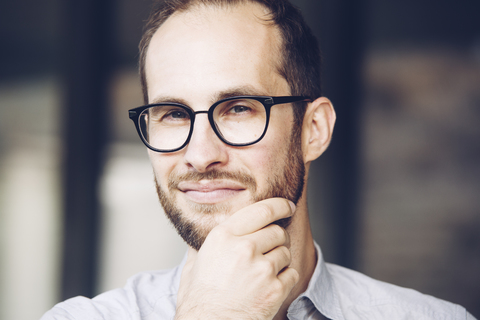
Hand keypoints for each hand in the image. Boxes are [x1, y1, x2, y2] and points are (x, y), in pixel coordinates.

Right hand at [174, 198, 298, 319]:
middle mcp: (244, 248)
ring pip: (285, 252)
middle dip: (278, 238)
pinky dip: (285, 279)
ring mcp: (262, 269)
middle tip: (271, 247)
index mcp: (224, 236)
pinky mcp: (275, 289)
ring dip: (279, 260)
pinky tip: (268, 286)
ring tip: (262, 273)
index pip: (262, 210)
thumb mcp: (193, 266)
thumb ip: (201, 248)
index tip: (287, 207)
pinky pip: (291, 274)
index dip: (280, 206)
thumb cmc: (199, 301)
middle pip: (277, 231)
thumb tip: (199, 241)